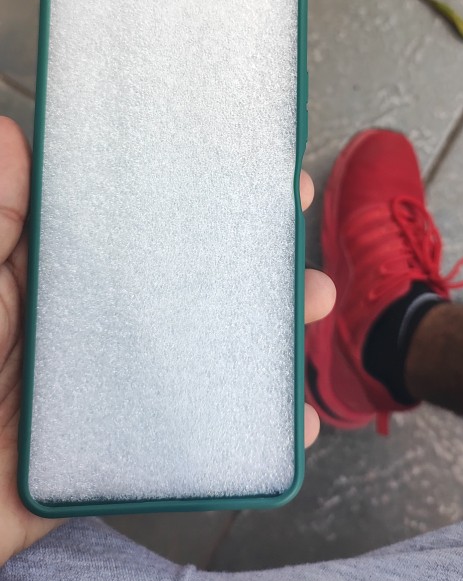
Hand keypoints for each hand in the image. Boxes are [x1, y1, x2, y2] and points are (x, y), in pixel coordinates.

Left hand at [0, 117, 333, 564]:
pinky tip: (293, 419)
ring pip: (209, 347)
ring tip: (314, 305)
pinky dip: (251, 427)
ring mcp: (121, 382)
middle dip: (250, 249)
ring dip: (269, 328)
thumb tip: (12, 136)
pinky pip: (203, 430)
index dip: (191, 187)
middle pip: (189, 278)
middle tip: (296, 218)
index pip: (136, 219)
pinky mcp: (133, 444)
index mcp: (61, 276)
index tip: (243, 158)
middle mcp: (100, 322)